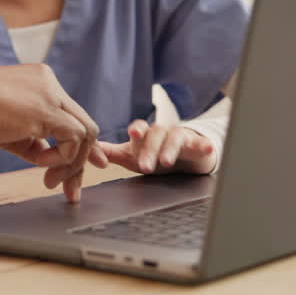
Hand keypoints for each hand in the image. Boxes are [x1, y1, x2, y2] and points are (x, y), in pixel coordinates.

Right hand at [0, 63, 107, 201]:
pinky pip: (75, 137)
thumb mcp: (6, 129)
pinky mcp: (48, 109)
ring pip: (85, 132)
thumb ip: (30, 140)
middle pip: (82, 124)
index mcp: (39, 83)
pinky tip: (41, 165)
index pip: (68, 116)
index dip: (76, 145)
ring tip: (50, 182)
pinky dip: (63, 157)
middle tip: (73, 189)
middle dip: (82, 160)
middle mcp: (49, 84)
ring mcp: (51, 94)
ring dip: (72, 164)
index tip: (78, 168)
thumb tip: (45, 158)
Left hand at [98, 120, 215, 175]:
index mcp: (145, 134)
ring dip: (170, 149)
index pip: (139, 128)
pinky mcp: (196, 144)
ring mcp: (179, 137)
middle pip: (155, 135)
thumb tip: (87, 151)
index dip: (136, 130)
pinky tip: (208, 148)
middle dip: (150, 150)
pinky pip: (201, 143)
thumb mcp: (131, 154)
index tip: (132, 134)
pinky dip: (204, 145)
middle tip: (145, 166)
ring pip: (175, 138)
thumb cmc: (153, 153)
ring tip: (167, 162)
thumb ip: (111, 152)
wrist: (183, 154)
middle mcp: (161, 132)